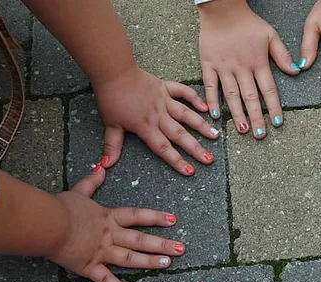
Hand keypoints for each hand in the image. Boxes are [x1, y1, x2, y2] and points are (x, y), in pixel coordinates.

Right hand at [49, 164, 184, 281]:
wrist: (46, 224)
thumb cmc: (60, 207)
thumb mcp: (79, 191)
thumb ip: (92, 181)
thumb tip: (101, 165)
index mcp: (108, 217)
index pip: (137, 216)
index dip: (156, 217)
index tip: (173, 220)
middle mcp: (110, 235)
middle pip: (141, 240)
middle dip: (163, 244)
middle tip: (182, 249)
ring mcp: (101, 252)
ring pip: (130, 259)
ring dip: (150, 262)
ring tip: (168, 264)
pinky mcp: (88, 267)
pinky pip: (105, 280)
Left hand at [93, 66, 218, 175]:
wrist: (114, 72)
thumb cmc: (111, 98)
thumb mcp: (110, 124)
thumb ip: (112, 146)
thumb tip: (105, 165)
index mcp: (146, 126)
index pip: (163, 148)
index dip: (177, 161)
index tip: (190, 171)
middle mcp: (159, 116)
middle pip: (179, 135)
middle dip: (195, 148)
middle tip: (209, 159)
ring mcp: (164, 101)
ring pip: (186, 115)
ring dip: (201, 126)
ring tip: (215, 135)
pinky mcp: (165, 88)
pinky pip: (183, 92)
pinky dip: (195, 98)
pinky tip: (206, 108)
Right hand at [198, 0, 297, 138]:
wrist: (222, 9)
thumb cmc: (248, 22)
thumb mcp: (271, 35)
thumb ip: (283, 56)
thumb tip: (297, 71)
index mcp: (258, 62)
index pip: (268, 90)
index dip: (273, 107)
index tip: (277, 123)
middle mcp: (241, 68)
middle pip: (250, 97)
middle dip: (256, 117)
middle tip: (260, 134)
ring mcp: (224, 67)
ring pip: (232, 95)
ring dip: (237, 114)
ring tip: (243, 129)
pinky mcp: (208, 65)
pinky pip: (210, 86)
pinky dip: (212, 101)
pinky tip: (215, 115)